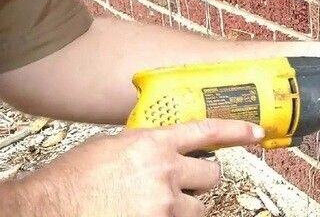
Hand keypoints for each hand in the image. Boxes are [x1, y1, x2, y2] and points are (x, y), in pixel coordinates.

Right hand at [0, 119, 264, 216]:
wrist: (43, 210)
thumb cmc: (70, 180)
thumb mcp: (110, 147)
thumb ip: (144, 146)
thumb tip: (165, 149)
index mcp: (152, 143)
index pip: (207, 130)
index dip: (237, 130)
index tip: (256, 133)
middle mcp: (164, 170)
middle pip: (212, 173)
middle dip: (199, 180)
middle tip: (179, 185)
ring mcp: (163, 203)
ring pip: (199, 206)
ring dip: (184, 207)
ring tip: (154, 206)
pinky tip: (145, 213)